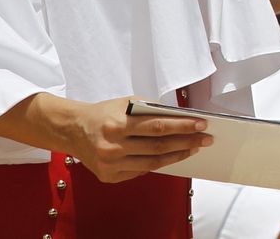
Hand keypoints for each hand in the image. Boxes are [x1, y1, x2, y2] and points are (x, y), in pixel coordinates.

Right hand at [61, 97, 210, 183]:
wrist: (73, 131)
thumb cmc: (104, 114)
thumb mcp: (126, 103)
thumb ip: (151, 110)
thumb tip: (180, 117)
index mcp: (117, 125)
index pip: (158, 127)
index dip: (182, 126)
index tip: (201, 124)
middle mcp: (113, 147)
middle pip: (159, 146)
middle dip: (186, 141)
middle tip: (205, 138)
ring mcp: (111, 165)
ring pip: (153, 162)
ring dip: (177, 155)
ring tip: (193, 148)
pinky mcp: (109, 176)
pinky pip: (141, 171)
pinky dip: (158, 163)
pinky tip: (172, 156)